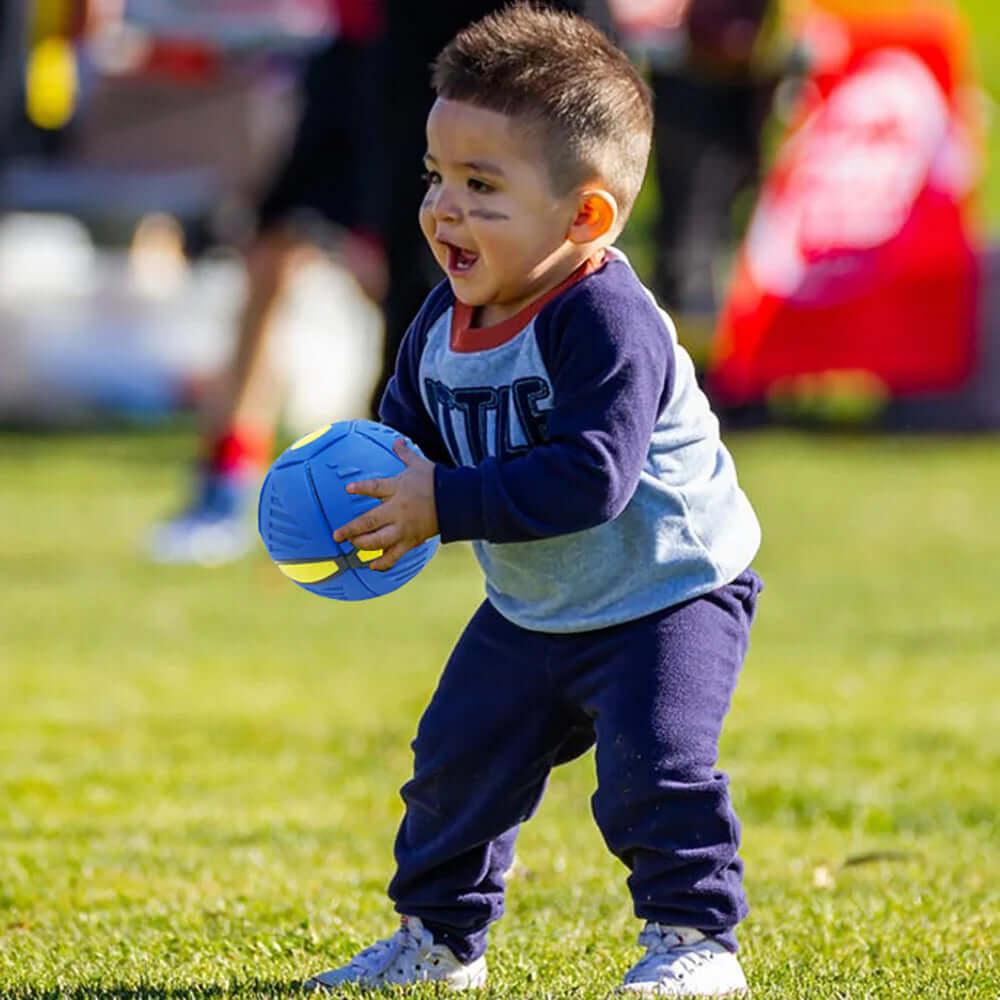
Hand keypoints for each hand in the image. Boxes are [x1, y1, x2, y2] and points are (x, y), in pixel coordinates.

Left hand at [332, 438, 437, 569]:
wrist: (456, 501)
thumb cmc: (436, 481)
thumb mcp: (419, 465)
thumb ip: (404, 454)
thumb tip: (397, 439)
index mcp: (397, 489)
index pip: (375, 488)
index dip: (360, 488)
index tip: (348, 489)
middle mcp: (397, 510)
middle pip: (369, 521)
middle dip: (351, 529)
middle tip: (337, 535)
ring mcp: (404, 527)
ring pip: (379, 540)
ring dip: (363, 544)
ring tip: (353, 545)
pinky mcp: (411, 540)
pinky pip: (395, 555)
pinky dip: (383, 563)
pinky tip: (372, 566)